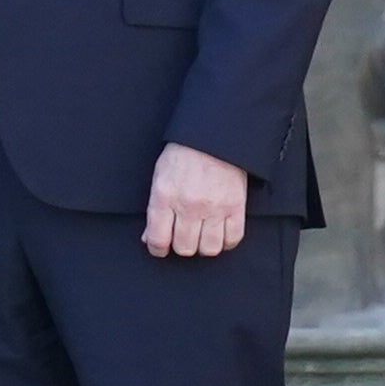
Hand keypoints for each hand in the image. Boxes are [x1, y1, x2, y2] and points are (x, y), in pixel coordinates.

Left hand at [142, 142, 248, 258]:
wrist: (214, 136)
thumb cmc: (184, 153)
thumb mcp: (160, 176)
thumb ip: (155, 209)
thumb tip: (149, 237)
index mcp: (166, 196)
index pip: (158, 239)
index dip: (158, 249)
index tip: (161, 249)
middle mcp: (189, 205)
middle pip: (184, 248)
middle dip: (181, 246)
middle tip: (183, 237)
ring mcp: (214, 207)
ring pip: (209, 248)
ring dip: (204, 246)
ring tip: (202, 236)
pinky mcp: (235, 206)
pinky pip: (233, 238)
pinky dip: (226, 241)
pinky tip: (220, 233)